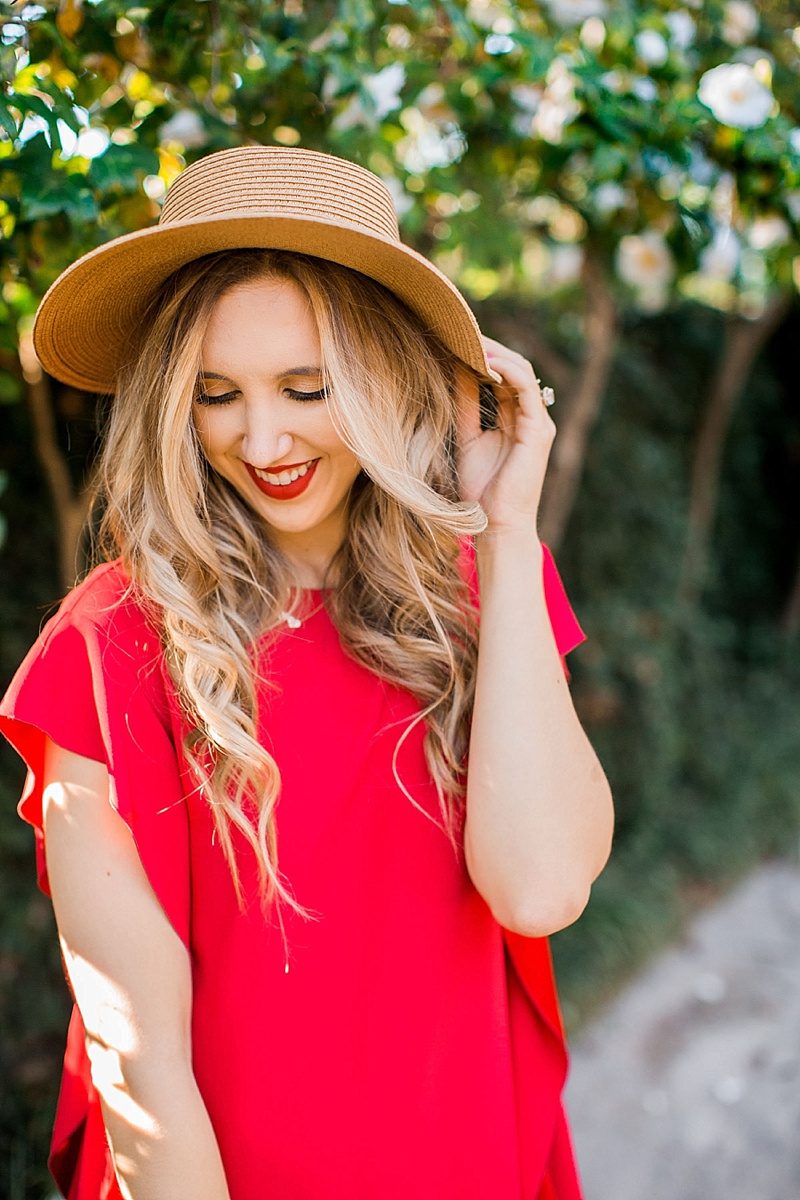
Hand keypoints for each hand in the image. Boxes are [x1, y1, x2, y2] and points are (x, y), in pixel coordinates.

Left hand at [452, 335, 555, 533]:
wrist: (497, 524)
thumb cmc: (482, 491)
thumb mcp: (467, 439)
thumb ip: (466, 407)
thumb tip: (455, 372)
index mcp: (514, 419)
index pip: (502, 377)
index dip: (482, 356)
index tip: (455, 340)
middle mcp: (529, 417)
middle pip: (513, 369)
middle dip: (489, 348)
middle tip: (460, 330)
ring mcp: (537, 423)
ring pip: (522, 373)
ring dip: (497, 353)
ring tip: (471, 338)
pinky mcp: (538, 431)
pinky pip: (526, 389)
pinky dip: (508, 371)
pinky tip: (486, 360)